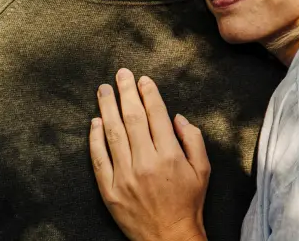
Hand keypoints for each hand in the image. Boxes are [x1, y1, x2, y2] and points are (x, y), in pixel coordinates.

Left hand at [90, 68, 211, 240]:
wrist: (168, 237)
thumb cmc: (188, 203)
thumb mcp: (203, 169)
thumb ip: (193, 139)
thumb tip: (176, 118)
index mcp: (169, 155)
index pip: (156, 115)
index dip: (149, 93)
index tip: (143, 79)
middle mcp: (145, 162)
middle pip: (133, 118)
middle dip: (126, 92)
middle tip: (121, 74)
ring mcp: (124, 176)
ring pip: (113, 133)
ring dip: (107, 108)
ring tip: (103, 90)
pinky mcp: (109, 190)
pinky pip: (99, 159)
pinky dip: (95, 139)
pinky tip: (95, 122)